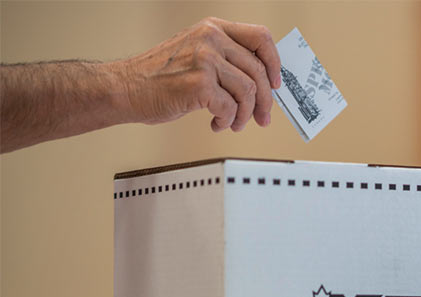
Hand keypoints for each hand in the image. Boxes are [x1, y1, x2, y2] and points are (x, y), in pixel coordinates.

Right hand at [114, 17, 280, 131]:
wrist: (125, 89)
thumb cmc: (158, 77)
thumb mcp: (195, 53)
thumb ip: (225, 60)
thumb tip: (261, 83)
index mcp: (213, 29)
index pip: (260, 37)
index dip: (274, 63)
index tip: (276, 84)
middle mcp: (210, 39)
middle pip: (259, 71)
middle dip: (265, 101)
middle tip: (262, 118)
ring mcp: (205, 60)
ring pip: (248, 92)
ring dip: (244, 115)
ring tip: (234, 123)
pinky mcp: (199, 84)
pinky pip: (230, 108)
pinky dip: (227, 121)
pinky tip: (216, 123)